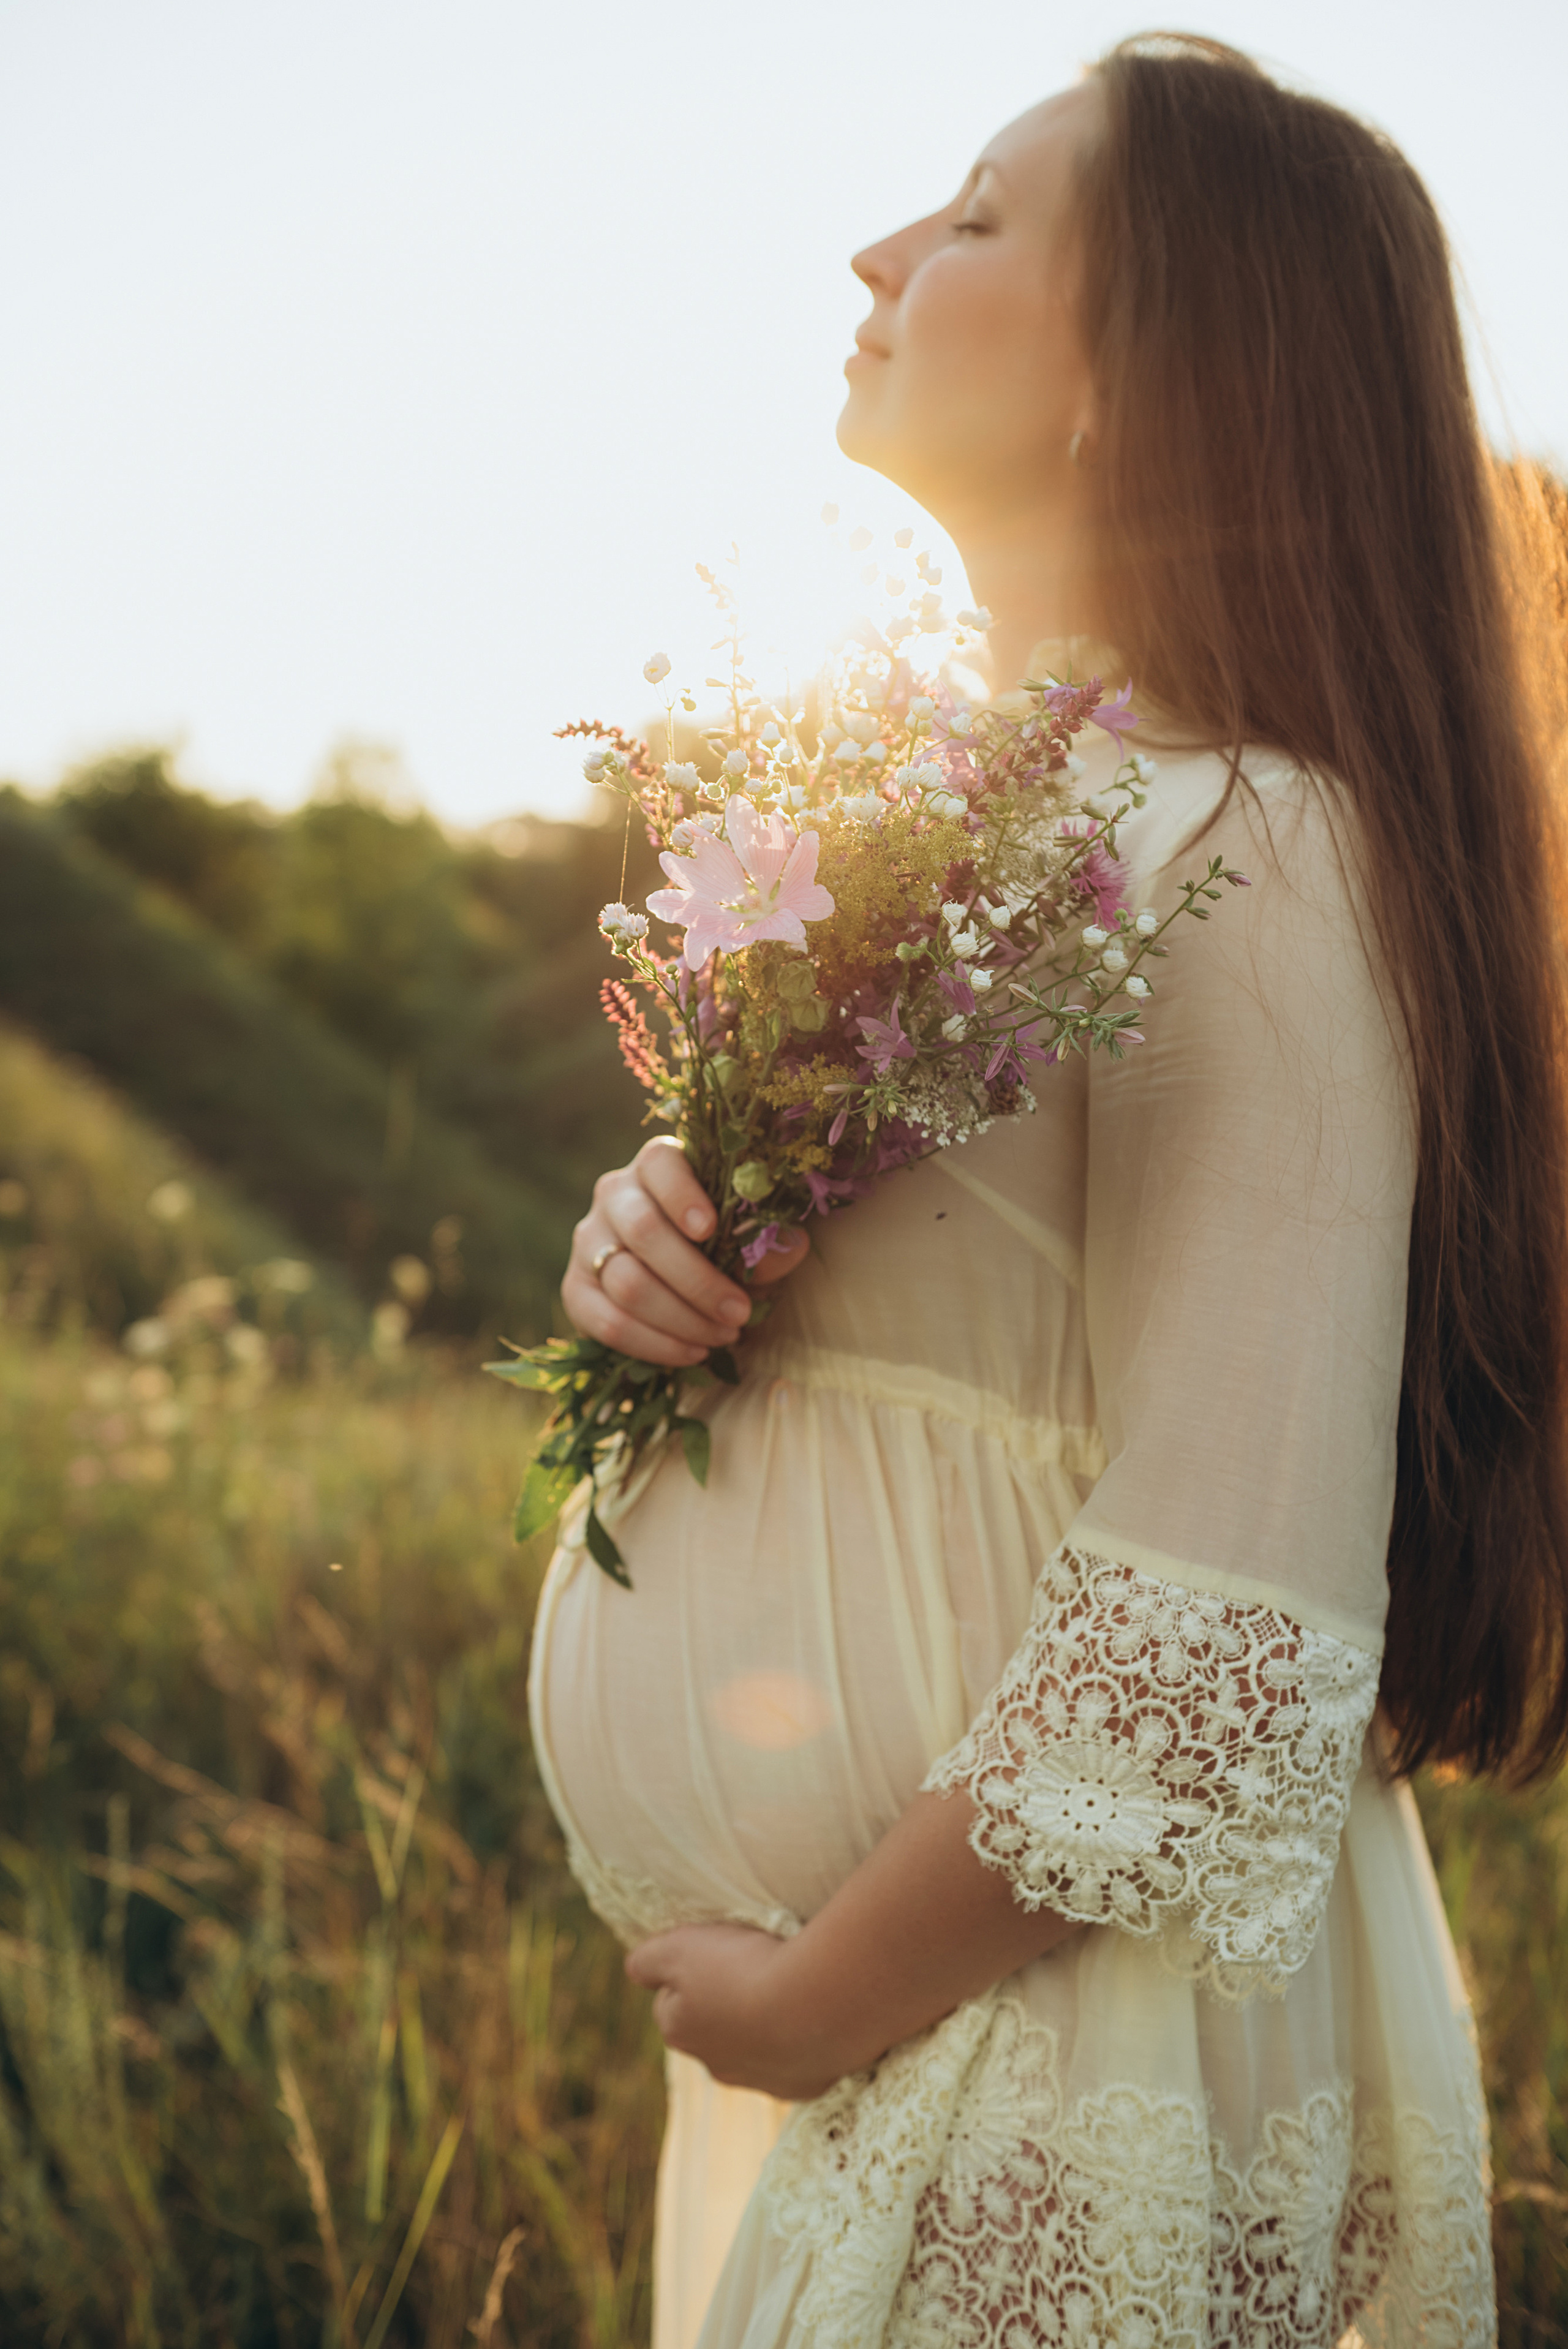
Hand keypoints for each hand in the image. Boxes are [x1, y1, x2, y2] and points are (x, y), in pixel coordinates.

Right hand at [563, 1136, 810, 1368]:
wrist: (679, 1276)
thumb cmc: (722, 1243)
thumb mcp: (749, 1236)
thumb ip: (767, 1240)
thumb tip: (785, 1249)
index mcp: (657, 1165)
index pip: (659, 1165)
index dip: (682, 1196)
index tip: (711, 1230)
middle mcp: (614, 1194)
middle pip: (644, 1232)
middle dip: (697, 1280)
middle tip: (739, 1313)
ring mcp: (588, 1241)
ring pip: (626, 1282)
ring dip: (681, 1318)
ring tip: (723, 1336)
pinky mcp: (575, 1288)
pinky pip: (606, 1322)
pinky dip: (654, 1344)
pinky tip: (692, 1352)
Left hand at [625, 1921, 850, 2101]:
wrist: (815, 2004)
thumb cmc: (742, 1969)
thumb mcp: (679, 1947)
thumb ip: (647, 1960)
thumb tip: (635, 1971)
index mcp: (681, 2032)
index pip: (669, 2002)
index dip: (688, 1973)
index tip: (715, 1955)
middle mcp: (715, 2066)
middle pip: (712, 2028)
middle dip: (727, 2002)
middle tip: (753, 1967)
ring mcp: (761, 2081)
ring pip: (754, 2047)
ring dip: (764, 2022)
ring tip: (787, 1986)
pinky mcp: (802, 2085)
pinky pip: (796, 2059)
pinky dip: (800, 2038)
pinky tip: (811, 2012)